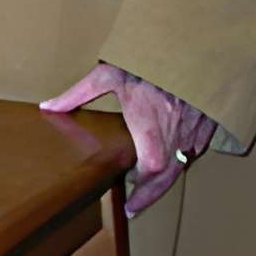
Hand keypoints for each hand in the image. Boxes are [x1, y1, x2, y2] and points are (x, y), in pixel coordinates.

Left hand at [43, 62, 218, 216]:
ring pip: (182, 166)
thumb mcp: (110, 74)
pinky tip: (167, 164)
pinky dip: (180, 161)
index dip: (142, 191)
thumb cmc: (150, 62)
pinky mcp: (207, 126)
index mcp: (152, 127)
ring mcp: (195, 132)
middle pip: (168, 177)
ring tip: (146, 192)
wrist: (193, 48)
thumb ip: (79, 93)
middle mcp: (177, 135)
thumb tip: (49, 107)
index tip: (129, 203)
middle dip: (151, 196)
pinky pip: (193, 151)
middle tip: (135, 208)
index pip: (150, 170)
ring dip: (165, 180)